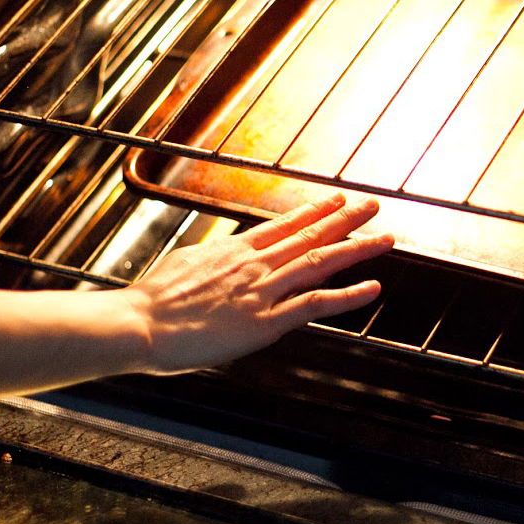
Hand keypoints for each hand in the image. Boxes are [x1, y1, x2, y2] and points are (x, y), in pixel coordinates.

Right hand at [121, 193, 393, 373]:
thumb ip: (212, 260)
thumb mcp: (185, 264)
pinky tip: (371, 289)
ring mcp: (262, 290)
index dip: (314, 211)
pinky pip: (314, 303)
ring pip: (320, 261)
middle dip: (346, 219)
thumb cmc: (152, 302)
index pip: (283, 225)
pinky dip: (347, 296)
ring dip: (356, 248)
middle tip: (373, 205)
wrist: (139, 323)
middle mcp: (254, 264)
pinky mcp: (265, 322)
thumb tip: (220, 255)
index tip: (335, 200)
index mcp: (233, 250)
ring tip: (385, 237)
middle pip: (309, 235)